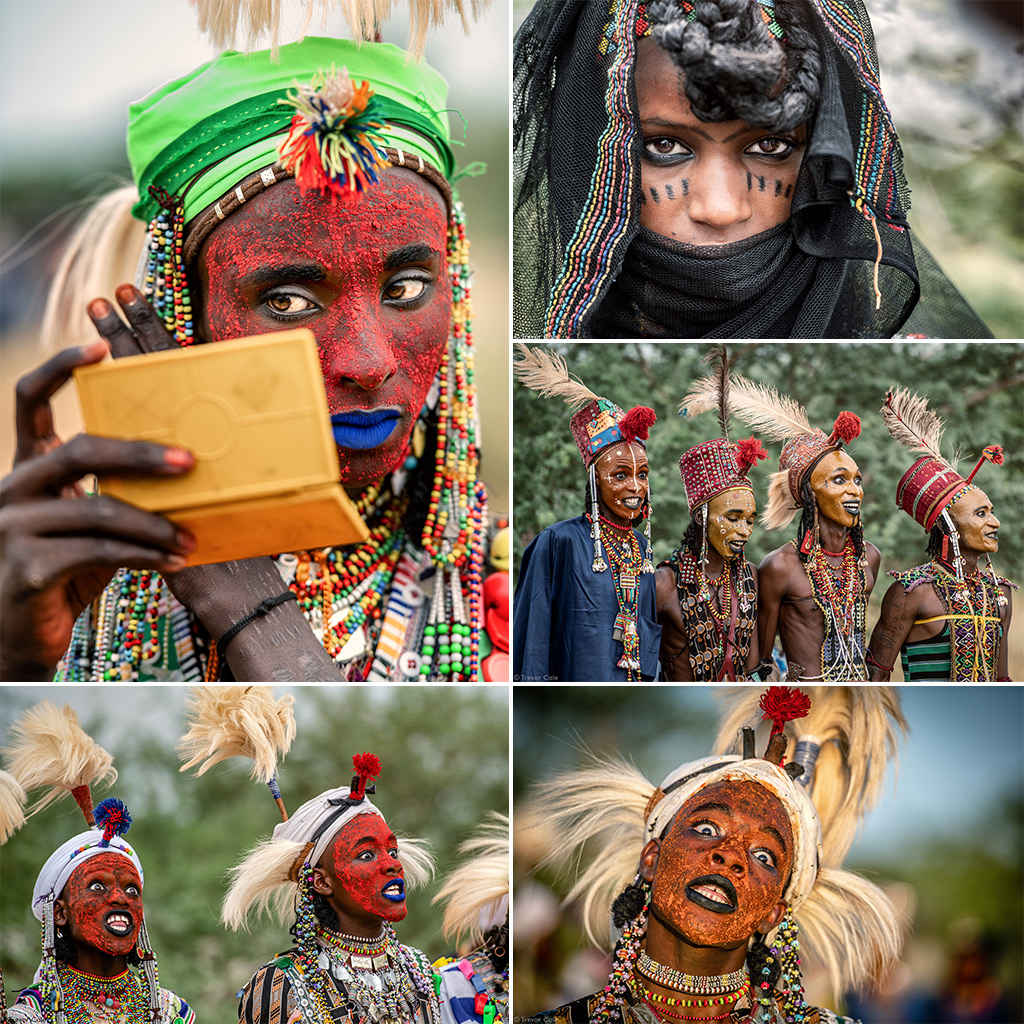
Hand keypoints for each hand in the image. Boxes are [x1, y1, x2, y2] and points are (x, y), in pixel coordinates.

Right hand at [0, 290, 195, 679]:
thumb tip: (179, 475)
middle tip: (188, 461)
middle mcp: (10, 491)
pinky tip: (172, 560)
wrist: (19, 637)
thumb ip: (114, 497)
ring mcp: (12, 529)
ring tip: (190, 535)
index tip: (101, 347)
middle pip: (79, 450)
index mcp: (26, 470)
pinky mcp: (27, 569)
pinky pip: (100, 551)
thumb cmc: (61, 574)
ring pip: (98, 508)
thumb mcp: (86, 528)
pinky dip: (144, 554)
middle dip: (140, 453)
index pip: (30, 401)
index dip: (61, 369)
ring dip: (155, 523)